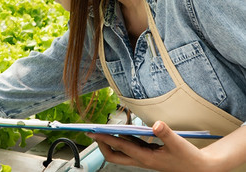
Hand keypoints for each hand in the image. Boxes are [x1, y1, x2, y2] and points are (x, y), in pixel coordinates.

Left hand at [86, 121, 224, 171]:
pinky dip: (122, 138)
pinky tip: (119, 130)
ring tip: (100, 128)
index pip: (120, 147)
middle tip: (92, 133)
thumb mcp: (179, 144)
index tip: (94, 132)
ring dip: (110, 141)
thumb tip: (156, 124)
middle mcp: (141, 159)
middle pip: (114, 155)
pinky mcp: (147, 153)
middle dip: (102, 145)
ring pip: (121, 150)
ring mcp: (143, 157)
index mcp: (146, 159)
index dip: (106, 139)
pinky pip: (130, 145)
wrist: (200, 168)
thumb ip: (166, 133)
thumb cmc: (189, 158)